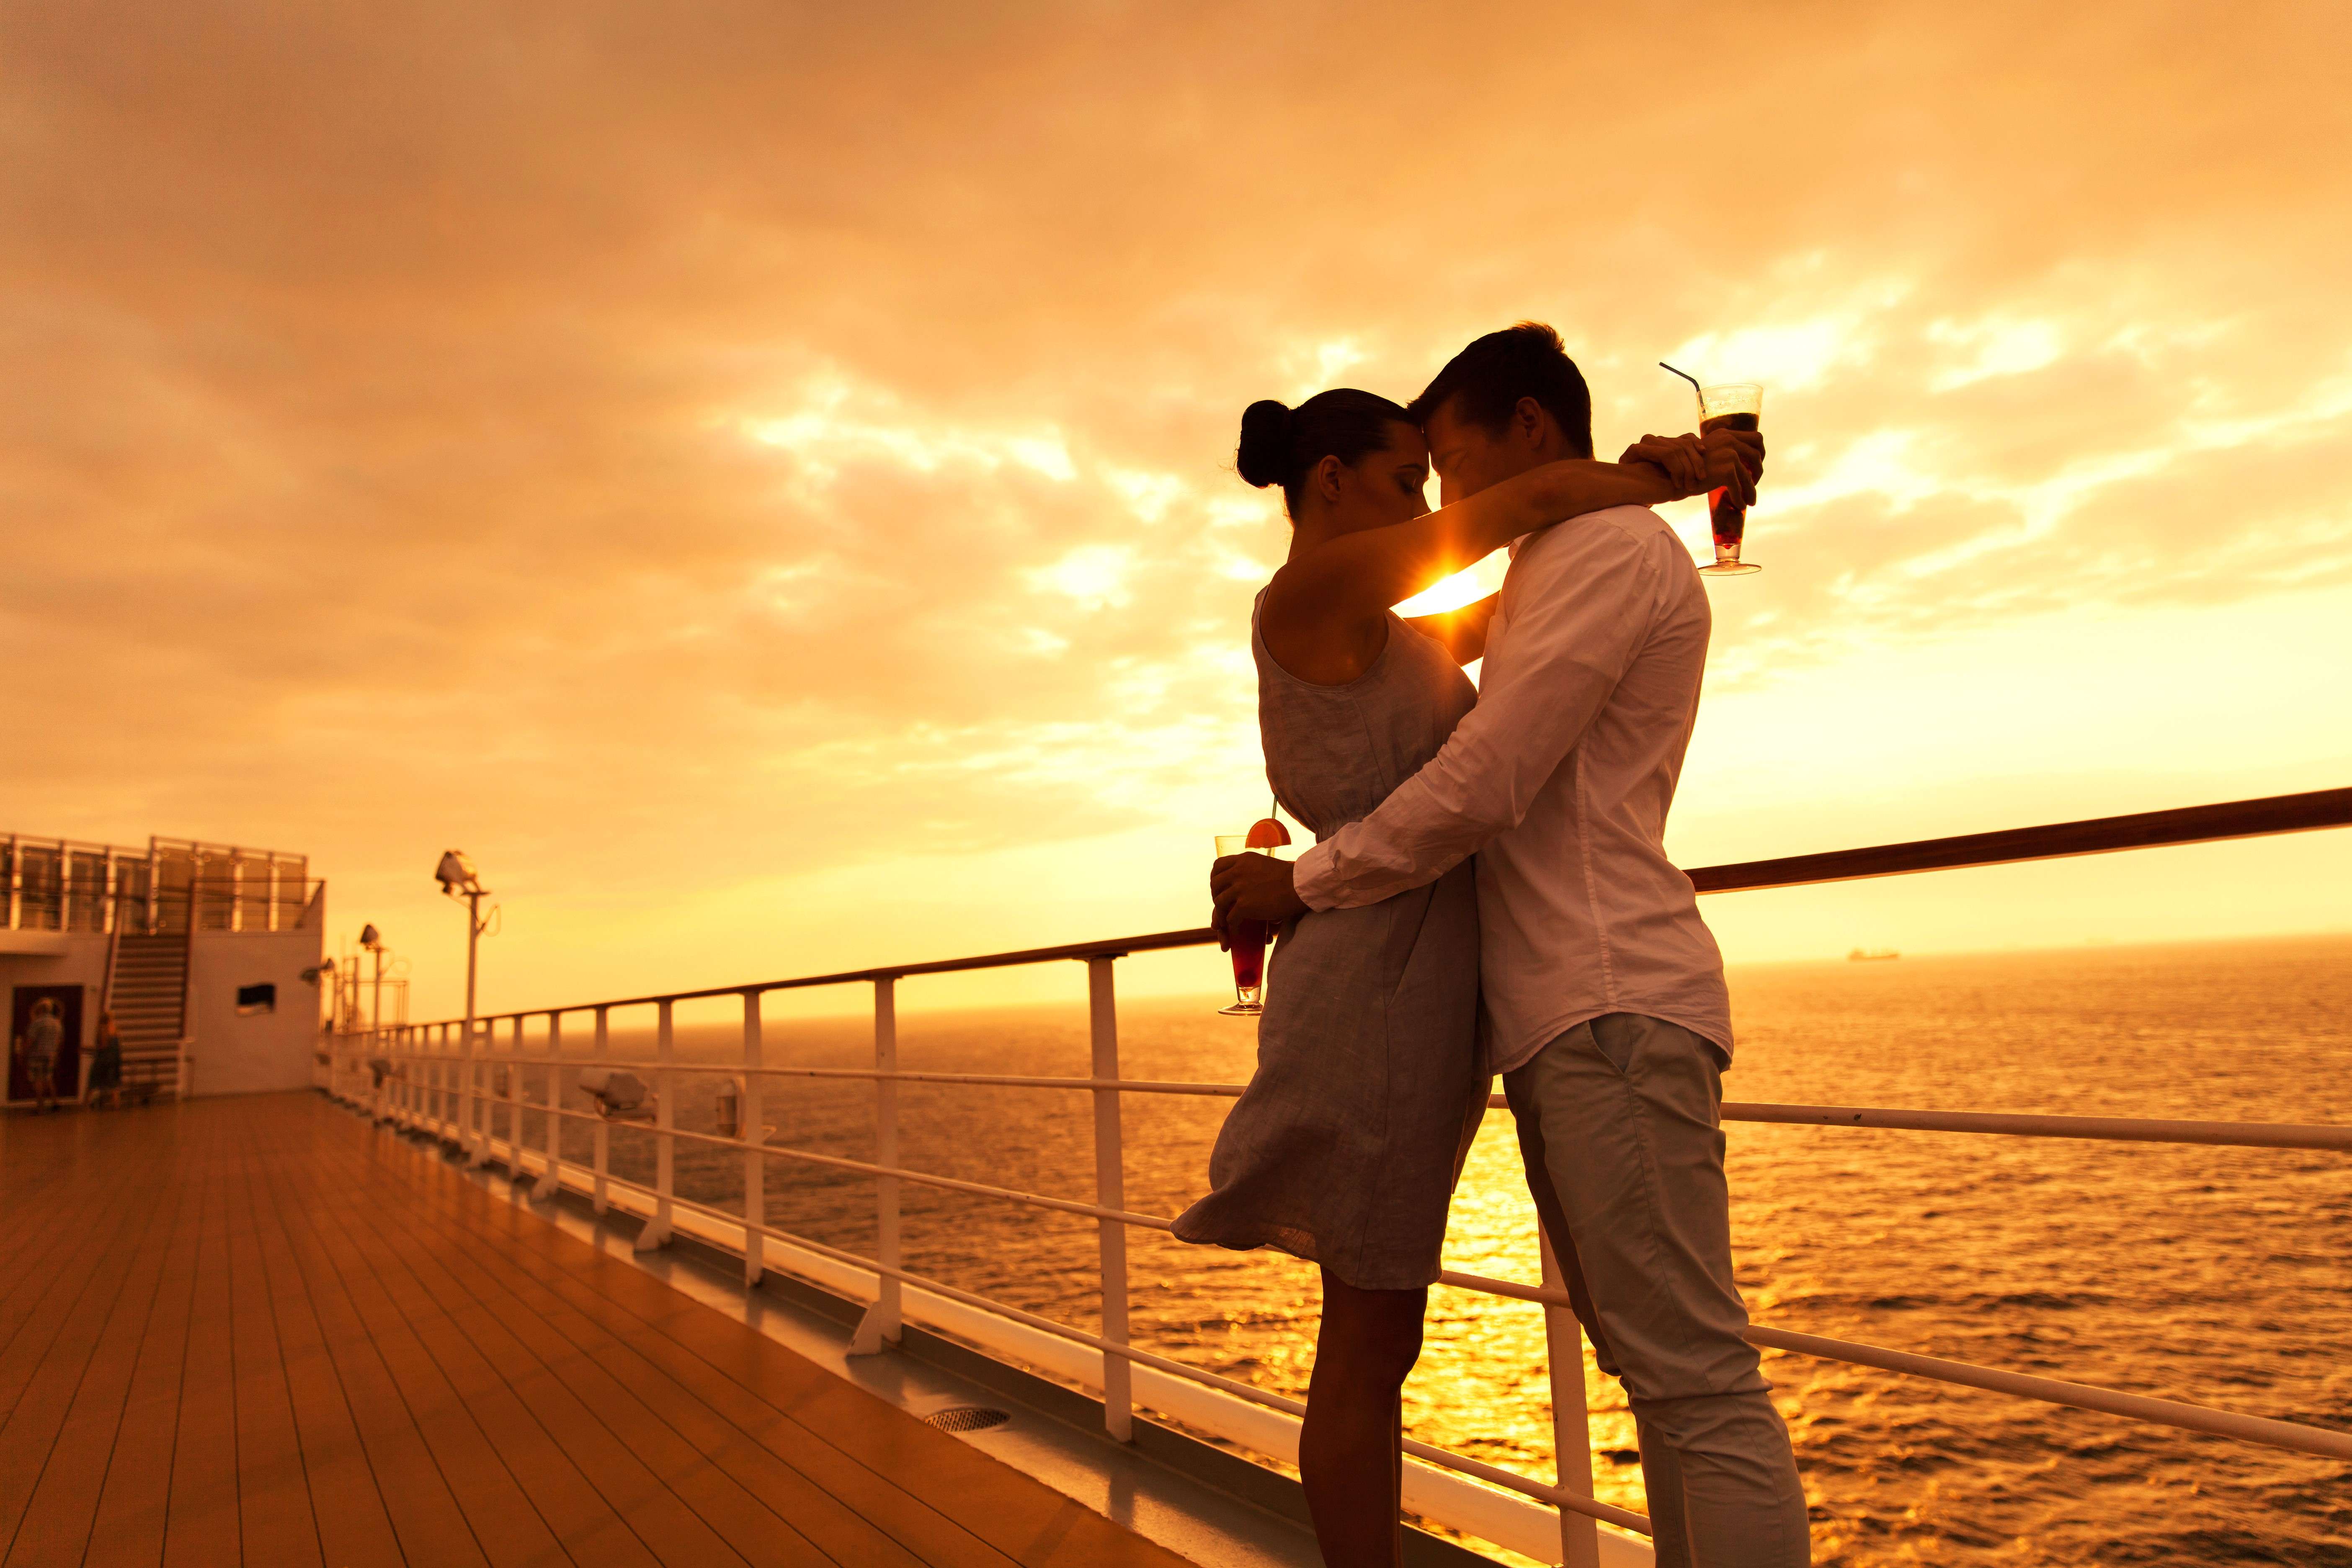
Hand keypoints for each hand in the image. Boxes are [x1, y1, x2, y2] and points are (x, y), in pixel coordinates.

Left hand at [1209, 853, 1307, 938]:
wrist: (1301, 885)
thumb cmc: (1290, 877)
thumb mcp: (1266, 864)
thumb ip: (1252, 869)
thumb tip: (1248, 880)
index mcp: (1243, 860)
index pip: (1218, 866)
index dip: (1215, 878)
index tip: (1219, 887)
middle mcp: (1238, 871)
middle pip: (1215, 884)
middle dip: (1215, 896)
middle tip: (1222, 906)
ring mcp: (1239, 888)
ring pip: (1218, 902)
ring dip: (1220, 914)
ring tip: (1225, 921)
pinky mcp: (1244, 905)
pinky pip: (1230, 917)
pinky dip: (1231, 924)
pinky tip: (1237, 928)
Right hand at [1624, 429, 1763, 503]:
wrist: (1660, 477)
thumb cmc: (1675, 470)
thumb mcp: (1700, 459)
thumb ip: (1715, 457)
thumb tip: (1732, 469)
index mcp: (1723, 434)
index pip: (1754, 437)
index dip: (1758, 453)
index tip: (1753, 469)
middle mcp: (1727, 439)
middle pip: (1758, 451)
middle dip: (1759, 469)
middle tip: (1754, 485)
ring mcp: (1727, 453)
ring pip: (1748, 473)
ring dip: (1750, 489)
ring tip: (1749, 501)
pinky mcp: (1725, 469)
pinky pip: (1738, 486)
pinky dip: (1739, 497)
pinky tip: (1738, 507)